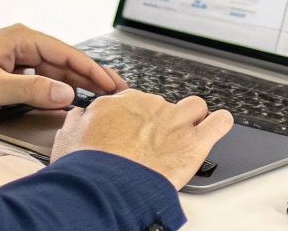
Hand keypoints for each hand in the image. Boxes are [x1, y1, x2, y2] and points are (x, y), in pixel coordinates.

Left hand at [0, 24, 125, 116]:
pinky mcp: (12, 67)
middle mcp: (22, 42)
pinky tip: (71, 96)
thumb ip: (31, 90)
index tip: (111, 84)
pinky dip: (60, 86)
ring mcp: (18, 54)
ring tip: (102, 94)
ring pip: (56, 69)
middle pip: (65, 60)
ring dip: (78, 82)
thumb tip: (66, 94)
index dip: (91, 70)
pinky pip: (43, 76)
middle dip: (91, 75)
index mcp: (21, 38)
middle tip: (117, 90)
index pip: (66, 53)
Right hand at [51, 89, 234, 188]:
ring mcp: (174, 121)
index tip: (133, 132)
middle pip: (163, 106)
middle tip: (154, 144)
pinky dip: (220, 124)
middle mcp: (148, 106)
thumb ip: (77, 123)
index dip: (135, 119)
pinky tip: (217, 127)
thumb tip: (78, 116)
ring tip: (188, 133)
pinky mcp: (194, 142)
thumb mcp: (67, 138)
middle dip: (161, 123)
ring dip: (193, 117)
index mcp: (119, 103)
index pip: (133, 102)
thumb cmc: (86, 167)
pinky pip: (219, 122)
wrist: (104, 186)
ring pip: (194, 107)